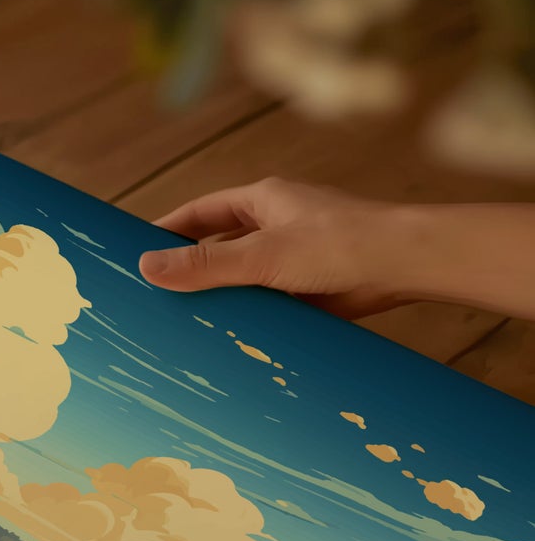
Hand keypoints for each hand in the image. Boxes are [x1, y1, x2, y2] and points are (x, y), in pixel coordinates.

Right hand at [138, 177, 408, 316]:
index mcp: (263, 201)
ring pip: (241, 278)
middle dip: (189, 268)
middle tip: (152, 294)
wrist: (405, 266)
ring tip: (180, 323)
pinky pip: (265, 302)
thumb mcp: (262, 255)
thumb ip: (205, 264)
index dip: (167, 230)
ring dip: (218, 297)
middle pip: (218, 246)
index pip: (201, 212)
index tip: (136, 251)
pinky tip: (226, 338)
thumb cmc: (340, 244)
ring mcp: (292, 258)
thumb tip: (146, 267)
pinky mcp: (307, 289)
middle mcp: (276, 225)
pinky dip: (246, 317)